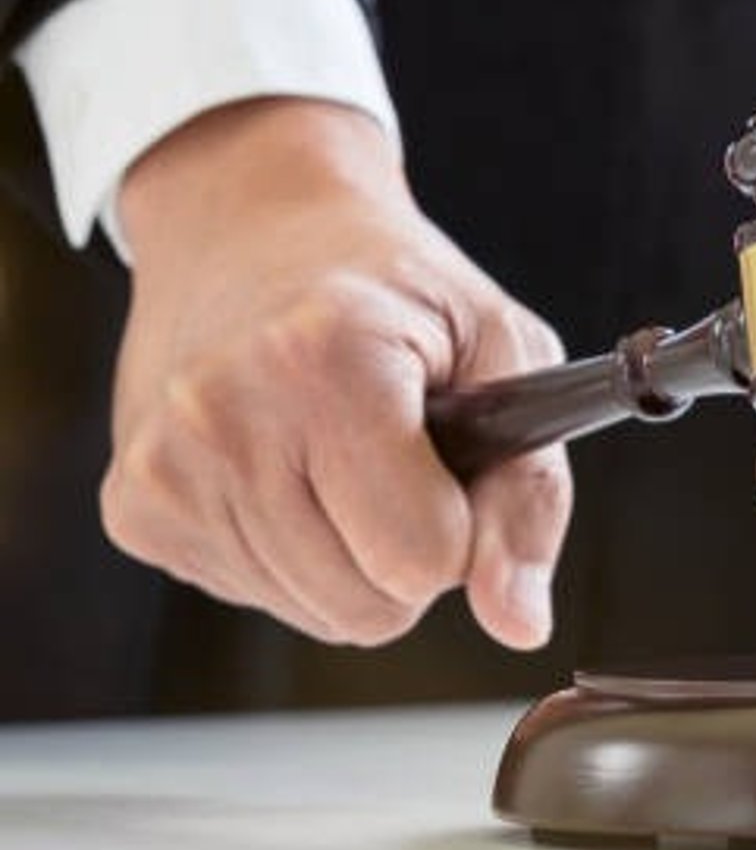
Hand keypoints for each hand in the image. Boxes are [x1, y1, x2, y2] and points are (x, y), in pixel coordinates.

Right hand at [101, 98, 569, 648]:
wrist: (255, 226)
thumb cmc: (398, 291)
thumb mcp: (503, 349)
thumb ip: (529, 493)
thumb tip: (519, 623)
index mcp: (329, 364)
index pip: (424, 558)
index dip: (463, 523)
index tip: (447, 456)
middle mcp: (226, 414)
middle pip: (370, 607)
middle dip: (409, 550)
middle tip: (396, 453)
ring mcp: (165, 466)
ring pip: (316, 613)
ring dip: (351, 554)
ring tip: (337, 450)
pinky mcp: (132, 506)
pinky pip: (257, 596)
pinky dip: (291, 552)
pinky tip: (284, 465)